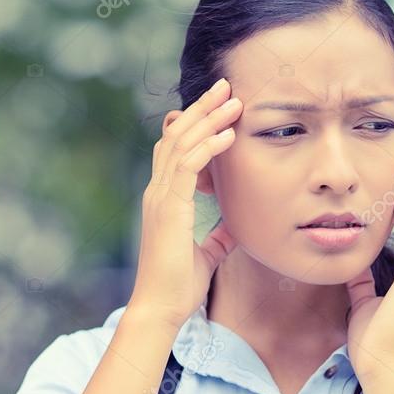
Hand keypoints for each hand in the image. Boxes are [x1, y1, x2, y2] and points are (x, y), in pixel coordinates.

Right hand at [126, 78, 241, 330]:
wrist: (161, 308)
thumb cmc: (179, 285)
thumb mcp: (207, 254)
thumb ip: (219, 236)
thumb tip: (236, 226)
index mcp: (164, 198)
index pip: (177, 148)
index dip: (196, 123)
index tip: (220, 104)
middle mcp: (158, 191)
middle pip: (176, 135)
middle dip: (202, 108)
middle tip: (226, 85)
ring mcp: (160, 198)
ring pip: (181, 144)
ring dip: (208, 119)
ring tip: (233, 101)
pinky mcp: (168, 208)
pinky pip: (187, 167)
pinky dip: (208, 147)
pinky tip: (228, 135)